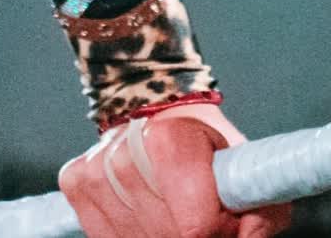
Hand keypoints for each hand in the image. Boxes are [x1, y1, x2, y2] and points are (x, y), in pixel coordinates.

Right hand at [58, 103, 291, 237]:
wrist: (156, 106)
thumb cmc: (202, 139)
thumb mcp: (239, 159)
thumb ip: (255, 197)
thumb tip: (254, 231)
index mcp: (172, 140)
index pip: (197, 228)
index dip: (220, 232)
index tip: (229, 220)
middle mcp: (126, 153)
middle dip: (195, 236)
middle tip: (203, 212)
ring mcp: (96, 169)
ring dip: (162, 234)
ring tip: (175, 208)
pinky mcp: (76, 180)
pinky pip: (104, 235)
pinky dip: (130, 232)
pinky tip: (144, 209)